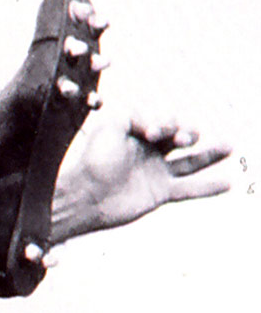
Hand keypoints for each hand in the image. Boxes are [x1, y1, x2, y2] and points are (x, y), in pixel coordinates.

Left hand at [50, 113, 231, 244]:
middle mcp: (149, 151)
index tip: (152, 132)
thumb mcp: (110, 127)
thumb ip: (135, 117)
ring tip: (228, 146)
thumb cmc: (92, 161)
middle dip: (186, 133)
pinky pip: (190, 189)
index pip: (164, 121)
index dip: (164, 123)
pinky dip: (209, 187)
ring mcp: (157, 172)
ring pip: (191, 161)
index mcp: (138, 133)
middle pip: (181, 136)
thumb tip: (157, 126)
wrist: (84, 196)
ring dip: (211, 153)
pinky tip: (228, 183)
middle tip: (182, 139)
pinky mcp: (161, 193)